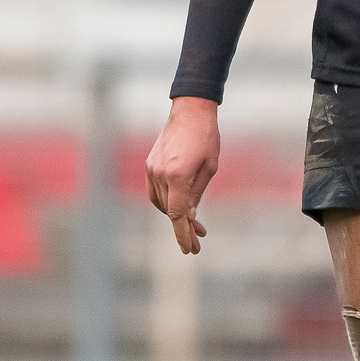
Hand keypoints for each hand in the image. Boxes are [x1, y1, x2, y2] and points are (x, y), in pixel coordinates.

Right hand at [146, 96, 219, 254]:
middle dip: (184, 227)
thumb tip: (188, 218)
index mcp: (178, 176)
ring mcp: (152, 169)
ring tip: (192, 223)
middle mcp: (161, 174)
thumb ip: (196, 195)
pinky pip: (155, 191)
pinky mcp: (150, 164)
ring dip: (174, 214)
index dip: (183, 234)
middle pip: (169, 211)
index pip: (177, 215)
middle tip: (199, 238)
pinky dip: (165, 202)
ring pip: (161, 203)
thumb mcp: (209, 168)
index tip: (190, 249)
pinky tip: (178, 206)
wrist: (190, 111)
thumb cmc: (206, 138)